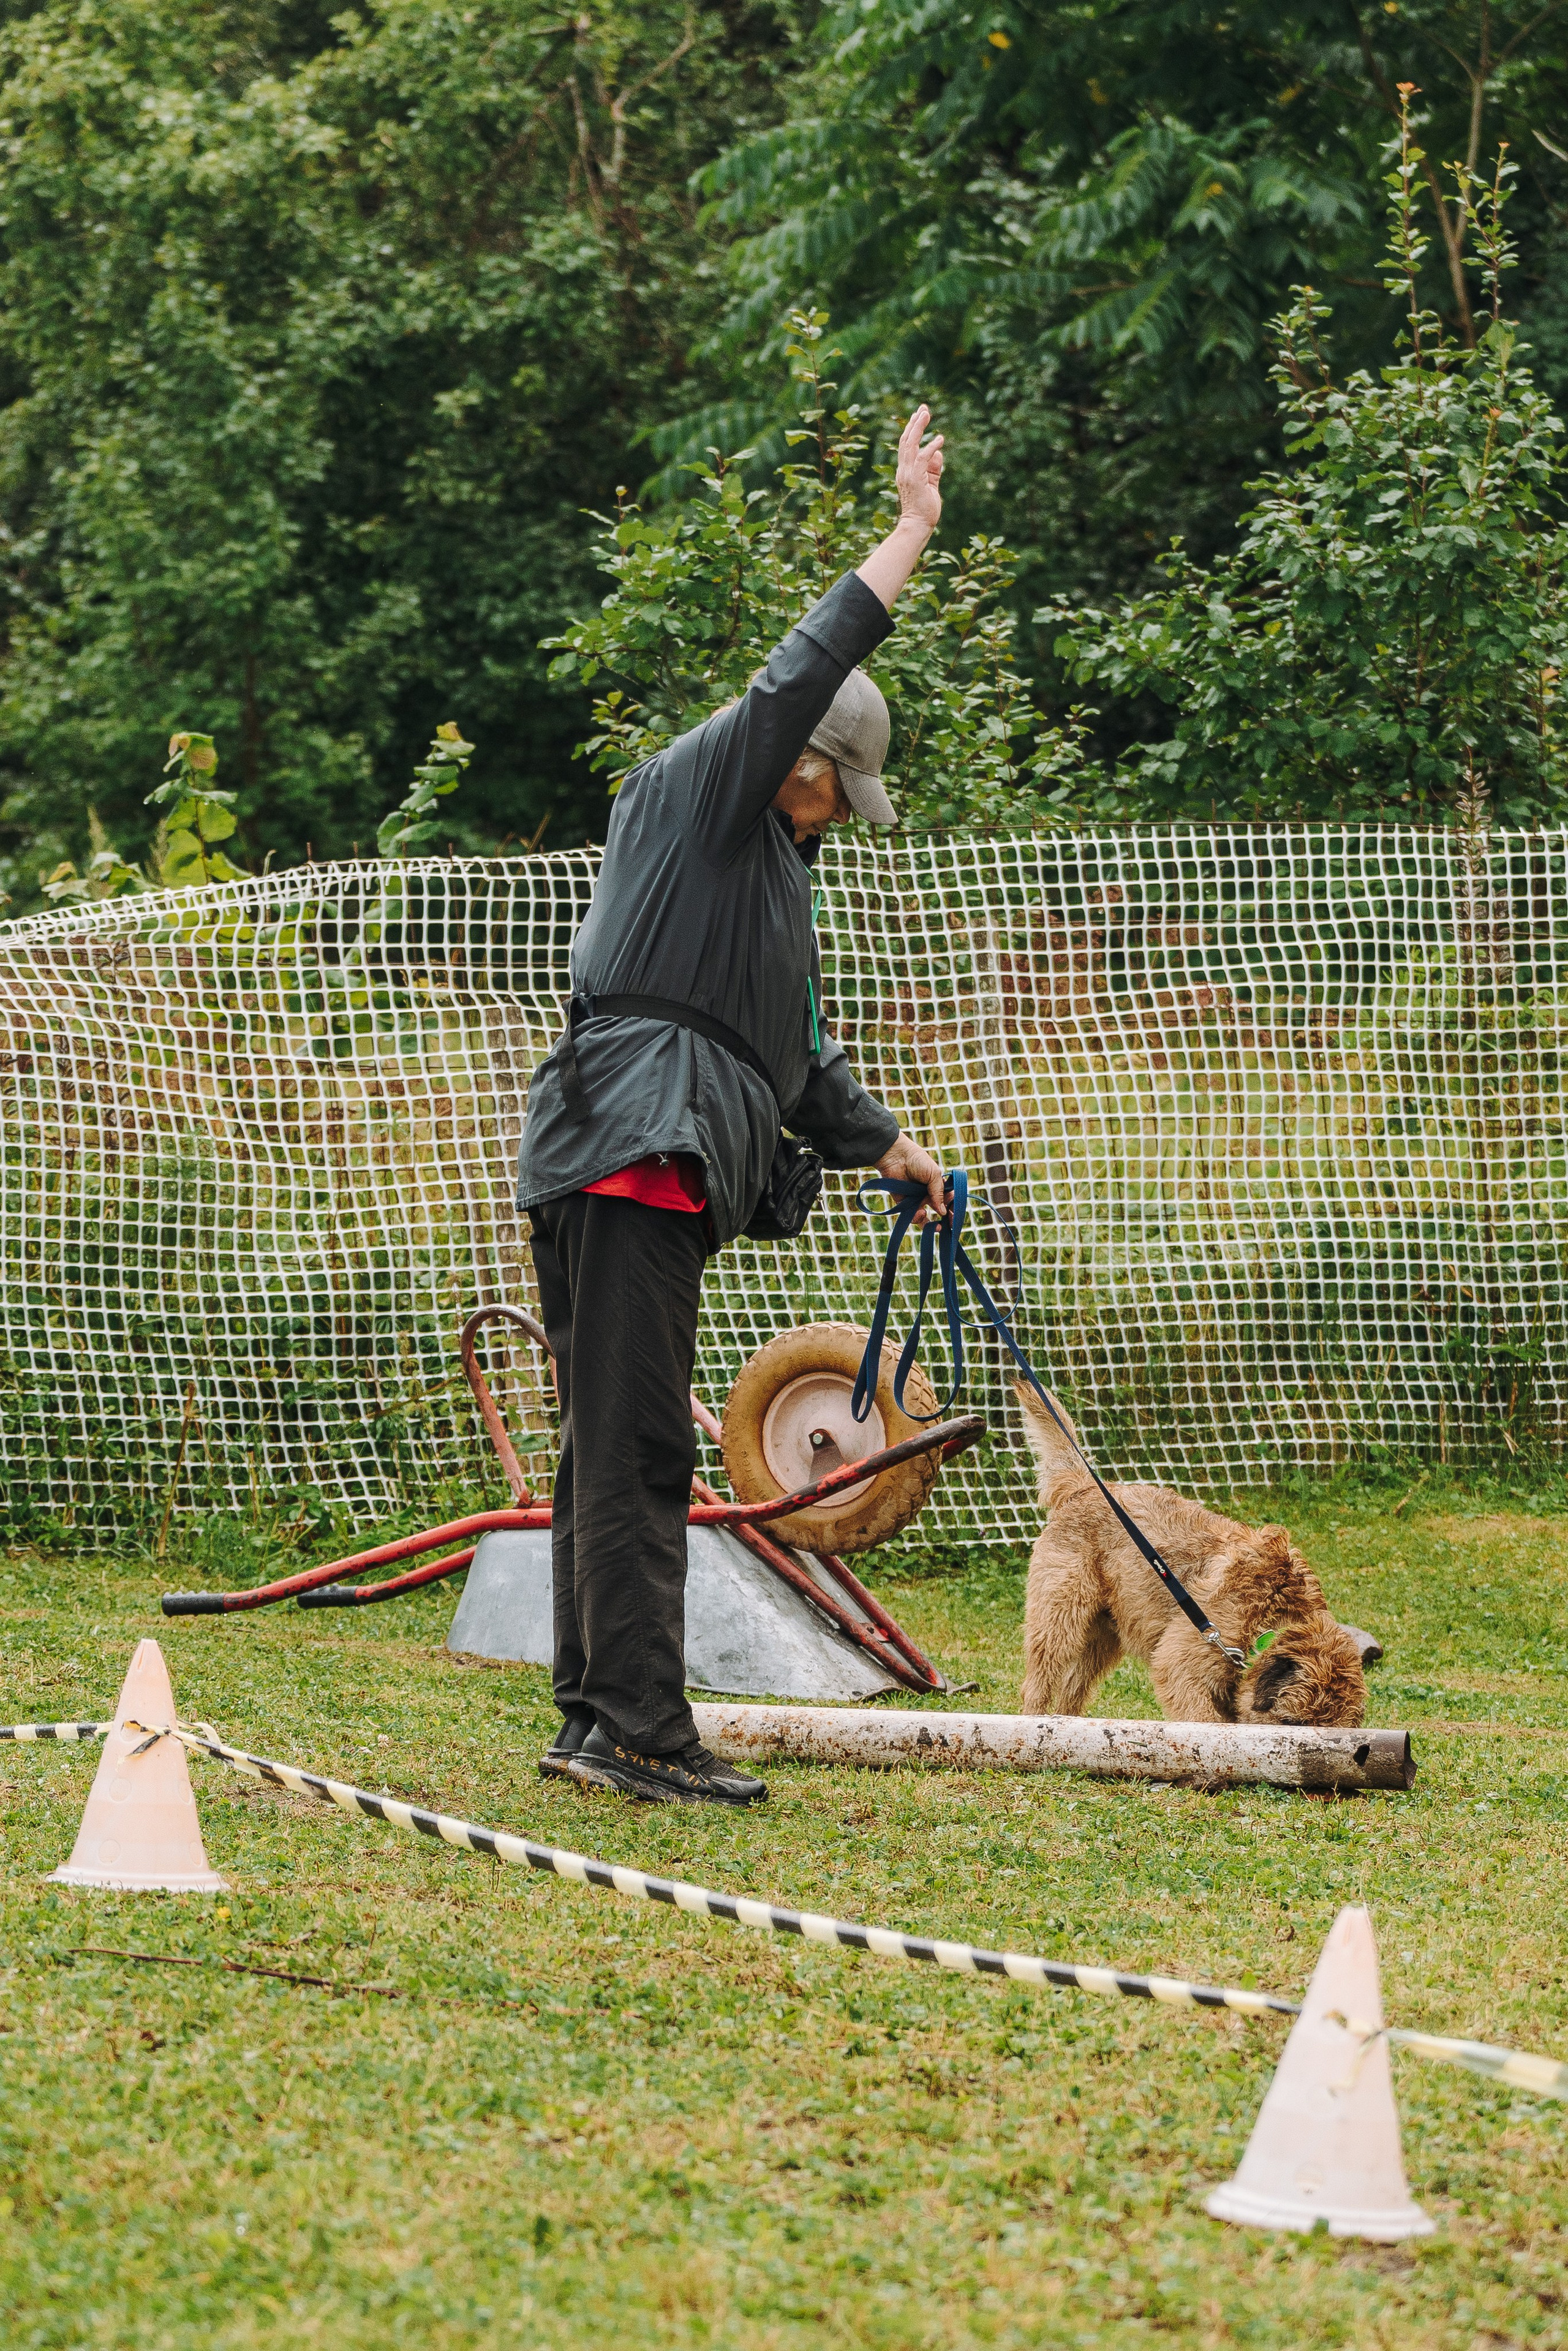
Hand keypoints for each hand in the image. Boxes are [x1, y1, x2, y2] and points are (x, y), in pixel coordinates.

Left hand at [876, 1132, 946, 1224]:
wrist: (896, 1156)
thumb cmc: (917, 1161)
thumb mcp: (934, 1174)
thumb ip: (939, 1193)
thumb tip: (943, 1212)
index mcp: (937, 1185)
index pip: (948, 1200)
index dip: (952, 1208)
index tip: (955, 1217)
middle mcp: (927, 1193)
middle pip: (937, 1210)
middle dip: (944, 1220)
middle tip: (948, 1226)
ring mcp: (915, 1199)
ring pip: (924, 1215)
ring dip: (930, 1222)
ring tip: (936, 1226)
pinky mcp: (903, 1202)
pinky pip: (910, 1215)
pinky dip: (917, 1217)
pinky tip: (922, 1213)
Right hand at [894, 404, 942, 533]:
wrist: (918, 526)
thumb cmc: (925, 509)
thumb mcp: (931, 484)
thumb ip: (934, 469)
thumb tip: (938, 452)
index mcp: (905, 470)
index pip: (907, 445)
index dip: (912, 429)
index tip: (919, 415)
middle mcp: (903, 470)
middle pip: (906, 440)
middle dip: (914, 423)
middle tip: (923, 408)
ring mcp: (908, 474)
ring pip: (911, 445)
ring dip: (918, 428)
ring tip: (926, 414)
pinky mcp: (915, 479)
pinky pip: (922, 458)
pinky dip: (930, 447)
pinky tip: (939, 439)